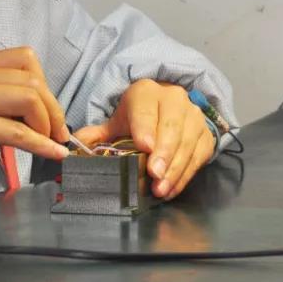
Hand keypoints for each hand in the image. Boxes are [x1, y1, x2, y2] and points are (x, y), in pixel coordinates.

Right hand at [0, 47, 69, 203]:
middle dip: (52, 107)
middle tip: (57, 133)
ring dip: (47, 124)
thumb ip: (4, 105)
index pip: (24, 58)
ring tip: (50, 143)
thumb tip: (44, 112)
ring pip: (28, 98)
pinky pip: (17, 131)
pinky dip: (41, 144)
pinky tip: (52, 154)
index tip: (50, 114)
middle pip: (31, 77)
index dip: (45, 86)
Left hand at [72, 79, 213, 200]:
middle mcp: (174, 100)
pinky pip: (199, 156)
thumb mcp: (118, 121)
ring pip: (187, 142)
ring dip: (175, 169)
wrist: (169, 108)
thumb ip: (98, 133)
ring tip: (161, 188)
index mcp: (146, 93)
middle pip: (171, 126)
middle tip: (154, 174)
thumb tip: (76, 144)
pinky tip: (172, 189)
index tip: (144, 147)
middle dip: (163, 152)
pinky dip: (185, 175)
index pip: (145, 109)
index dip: (145, 128)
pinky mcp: (206, 134)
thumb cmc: (139, 117)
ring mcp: (193, 116)